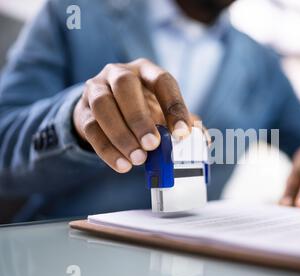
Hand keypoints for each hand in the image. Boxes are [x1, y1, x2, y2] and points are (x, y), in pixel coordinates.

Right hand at [73, 58, 191, 172]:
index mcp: (146, 71)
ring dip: (121, 134)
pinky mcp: (82, 111)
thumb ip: (184, 124)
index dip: (174, 107)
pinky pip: (90, 128)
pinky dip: (107, 150)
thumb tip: (203, 140)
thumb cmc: (144, 109)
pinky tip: (123, 166)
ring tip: (138, 159)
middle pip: (124, 85)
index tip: (183, 134)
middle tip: (153, 144)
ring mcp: (96, 89)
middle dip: (139, 117)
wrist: (107, 112)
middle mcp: (118, 73)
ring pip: (102, 105)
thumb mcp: (164, 112)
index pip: (162, 81)